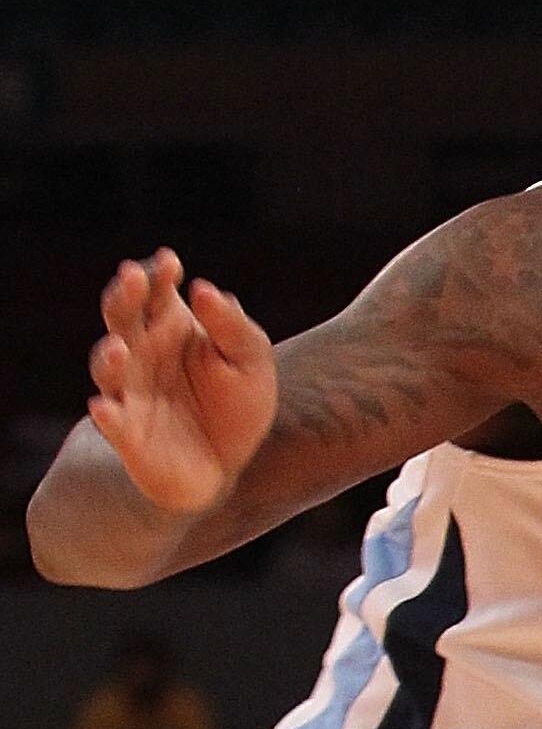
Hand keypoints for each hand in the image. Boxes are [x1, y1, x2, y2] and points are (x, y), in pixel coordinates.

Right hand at [85, 250, 277, 515]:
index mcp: (170, 326)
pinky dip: (107, 416)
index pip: (156, 290)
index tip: (171, 262)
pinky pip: (111, 422)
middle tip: (132, 276)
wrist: (227, 466)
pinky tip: (104, 408)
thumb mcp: (250, 361)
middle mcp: (141, 352)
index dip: (158, 274)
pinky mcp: (127, 433)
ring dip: (108, 356)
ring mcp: (129, 391)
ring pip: (108, 366)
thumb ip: (232, 326)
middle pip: (122, 316)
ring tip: (119, 347)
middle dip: (124, 296)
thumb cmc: (236, 406)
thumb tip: (205, 288)